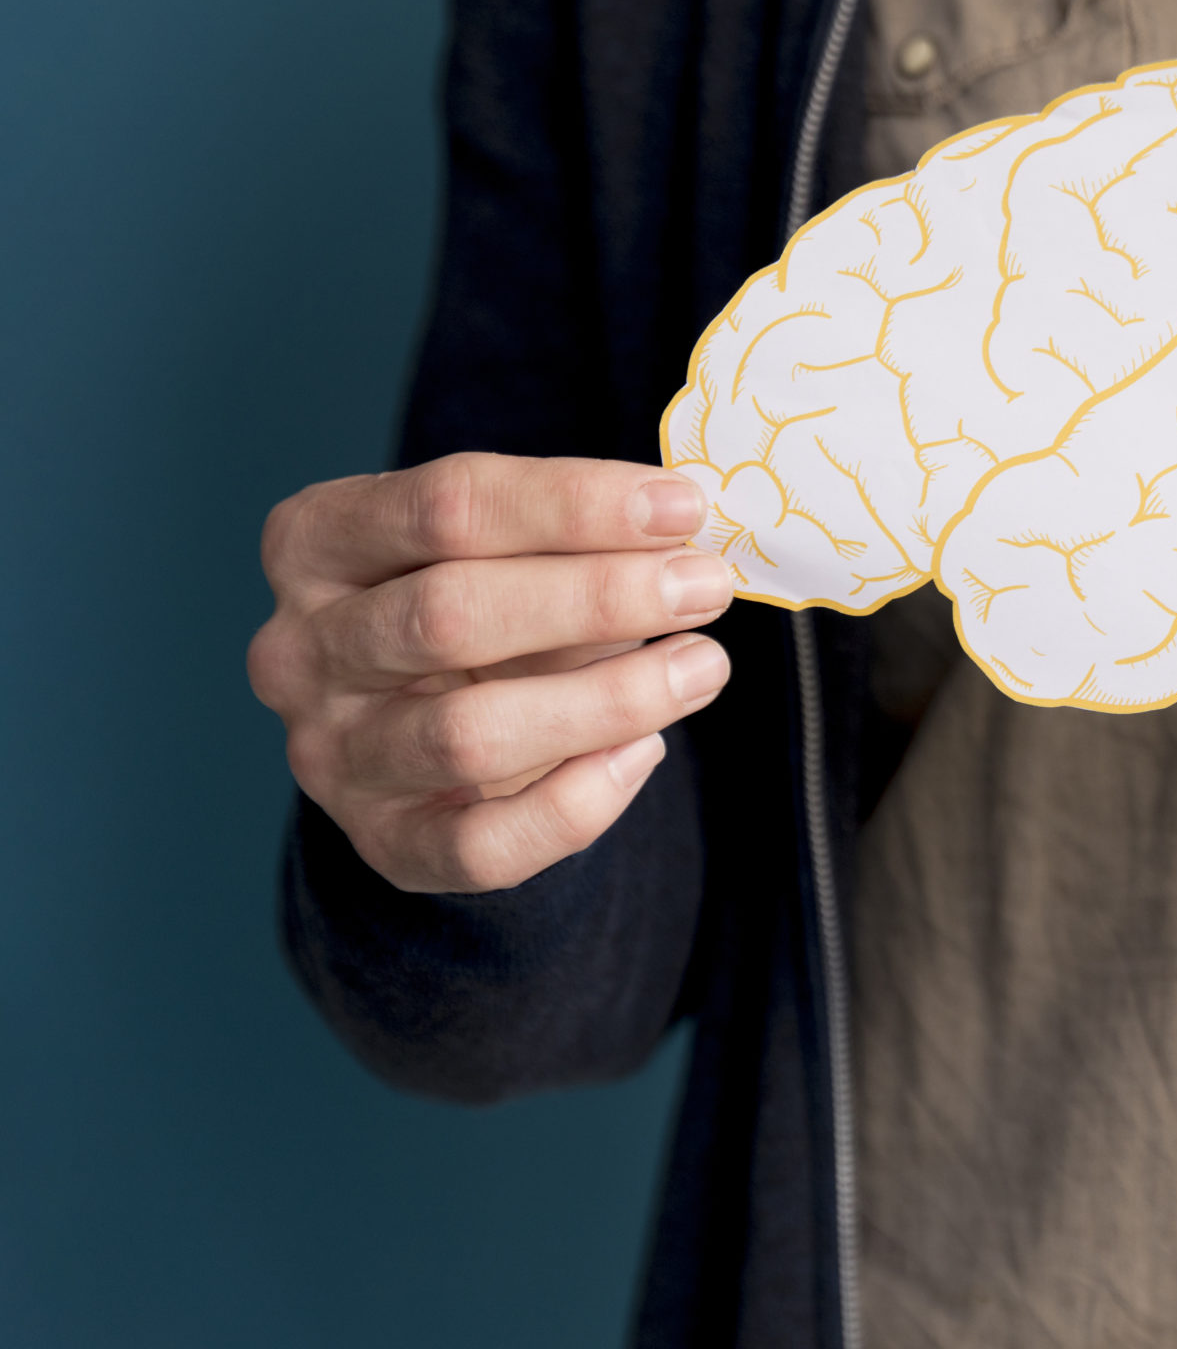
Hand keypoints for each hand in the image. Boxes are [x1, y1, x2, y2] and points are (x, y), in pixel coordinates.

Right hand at [248, 453, 733, 891]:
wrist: (440, 737)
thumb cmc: (489, 611)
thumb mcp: (515, 553)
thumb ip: (577, 539)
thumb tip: (683, 535)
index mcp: (318, 540)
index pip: (446, 504)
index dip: (574, 503)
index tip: (684, 508)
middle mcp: (300, 649)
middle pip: (448, 613)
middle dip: (597, 597)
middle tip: (705, 587)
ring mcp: (331, 756)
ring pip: (468, 734)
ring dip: (609, 699)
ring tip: (703, 666)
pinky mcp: (385, 844)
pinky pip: (484, 844)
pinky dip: (580, 801)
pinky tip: (646, 751)